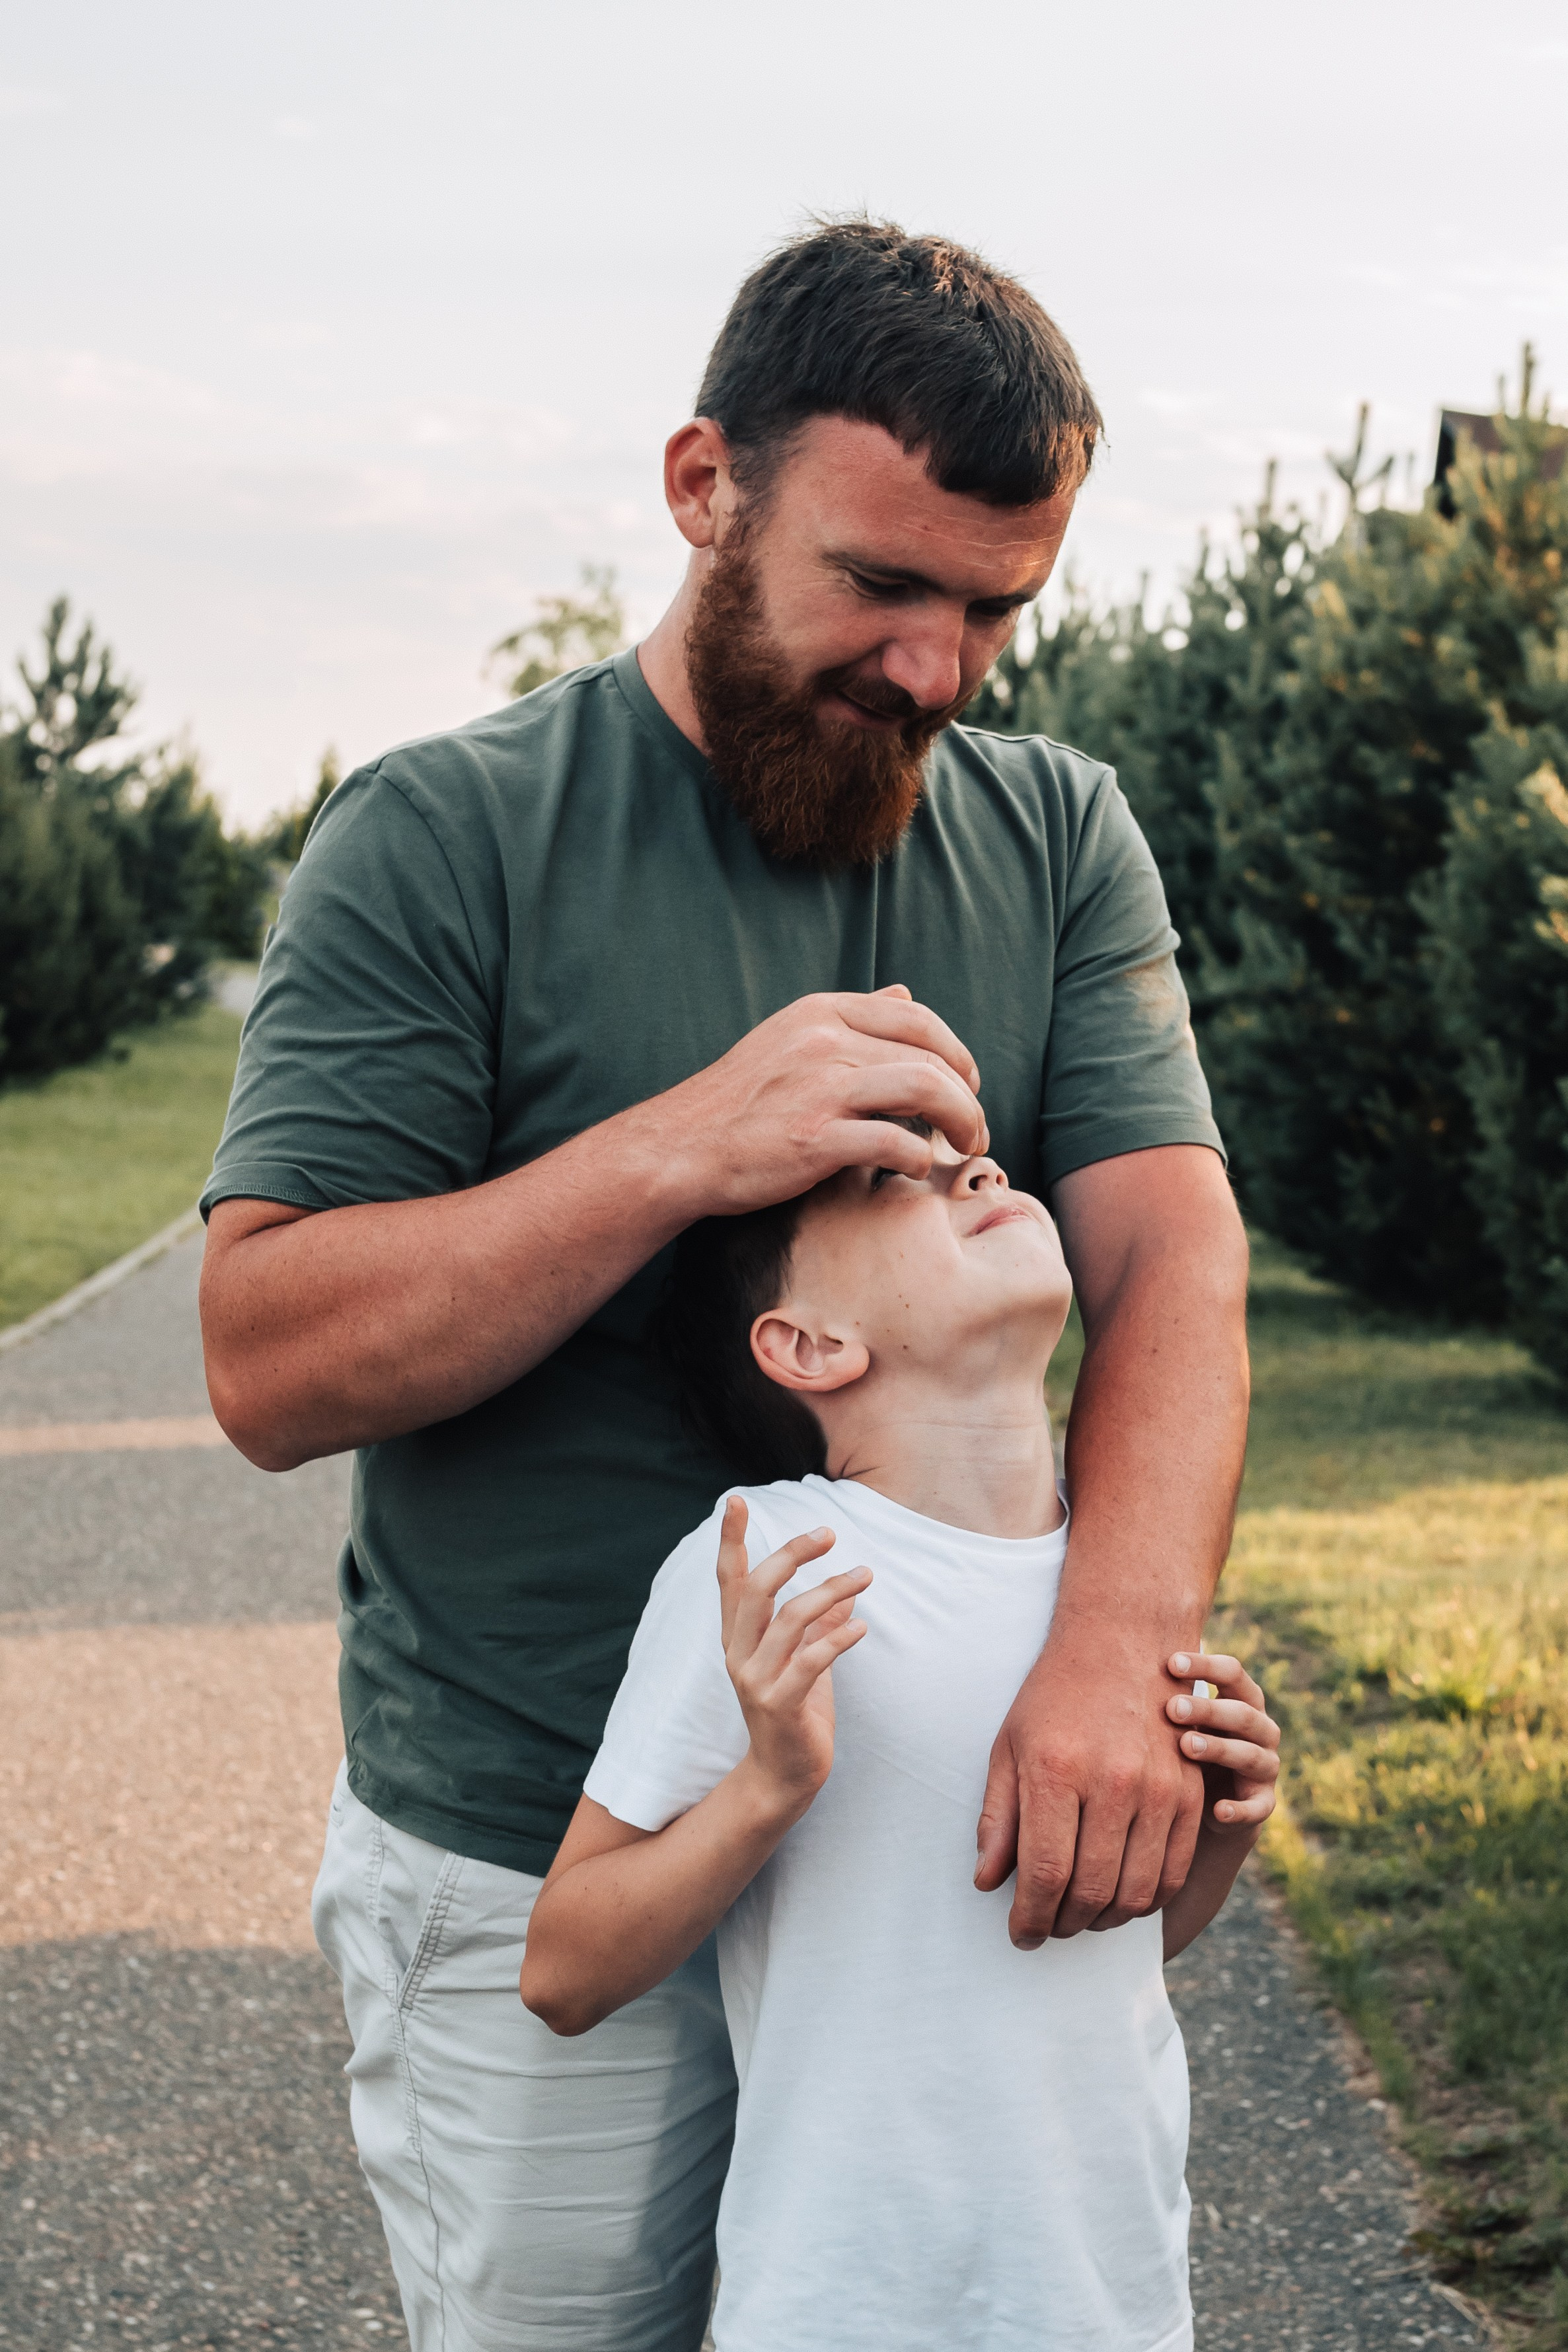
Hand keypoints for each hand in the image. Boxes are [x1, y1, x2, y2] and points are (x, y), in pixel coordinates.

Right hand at [668, 987, 988, 1215]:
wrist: (682, 1147)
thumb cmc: (739, 1101)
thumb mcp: (789, 1038)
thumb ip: (850, 1018)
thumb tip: (904, 993)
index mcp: (820, 1012)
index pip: (916, 1018)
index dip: (956, 1051)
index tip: (968, 1081)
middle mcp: (824, 1041)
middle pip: (930, 1058)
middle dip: (967, 1096)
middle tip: (975, 1126)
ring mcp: (821, 1089)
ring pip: (925, 1091)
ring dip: (960, 1122)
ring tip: (966, 1144)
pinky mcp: (817, 1139)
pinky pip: (896, 1142)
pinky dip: (920, 1157)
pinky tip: (917, 1167)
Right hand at [716, 1498, 870, 1806]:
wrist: (785, 1777)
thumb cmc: (796, 1714)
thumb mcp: (806, 1661)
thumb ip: (818, 1625)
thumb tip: (846, 1589)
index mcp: (739, 1640)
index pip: (729, 1581)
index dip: (731, 1541)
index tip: (734, 1500)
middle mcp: (739, 1655)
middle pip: (757, 1590)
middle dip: (791, 1555)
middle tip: (828, 1533)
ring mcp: (755, 1681)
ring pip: (789, 1620)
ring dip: (831, 1591)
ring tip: (864, 1575)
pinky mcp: (780, 1705)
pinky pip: (810, 1660)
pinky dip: (838, 1638)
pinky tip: (862, 1625)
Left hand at [975, 1636, 1204, 1946]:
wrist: (1122, 1645)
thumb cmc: (1054, 1698)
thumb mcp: (1009, 1748)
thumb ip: (1000, 1820)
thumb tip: (988, 1884)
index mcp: (1058, 1771)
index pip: (1045, 1874)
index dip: (1030, 1918)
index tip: (1020, 1934)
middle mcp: (1114, 1783)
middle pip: (1092, 1891)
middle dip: (1063, 1925)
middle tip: (1047, 1927)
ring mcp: (1160, 1789)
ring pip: (1136, 1892)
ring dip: (1104, 1920)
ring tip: (1079, 1915)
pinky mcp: (1190, 1795)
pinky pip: (1172, 1872)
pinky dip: (1146, 1899)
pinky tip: (1119, 1896)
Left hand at [1166, 1651, 1278, 1836]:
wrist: (1204, 1803)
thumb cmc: (1186, 1745)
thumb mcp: (1180, 1720)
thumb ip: (1169, 1696)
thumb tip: (1123, 1658)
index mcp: (1243, 1700)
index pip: (1233, 1673)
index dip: (1206, 1666)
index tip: (1170, 1663)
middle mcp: (1261, 1730)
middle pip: (1242, 1714)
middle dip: (1208, 1710)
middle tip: (1172, 1708)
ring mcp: (1266, 1767)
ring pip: (1250, 1755)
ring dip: (1219, 1749)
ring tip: (1185, 1746)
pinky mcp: (1263, 1803)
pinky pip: (1257, 1807)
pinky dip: (1239, 1810)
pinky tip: (1218, 1810)